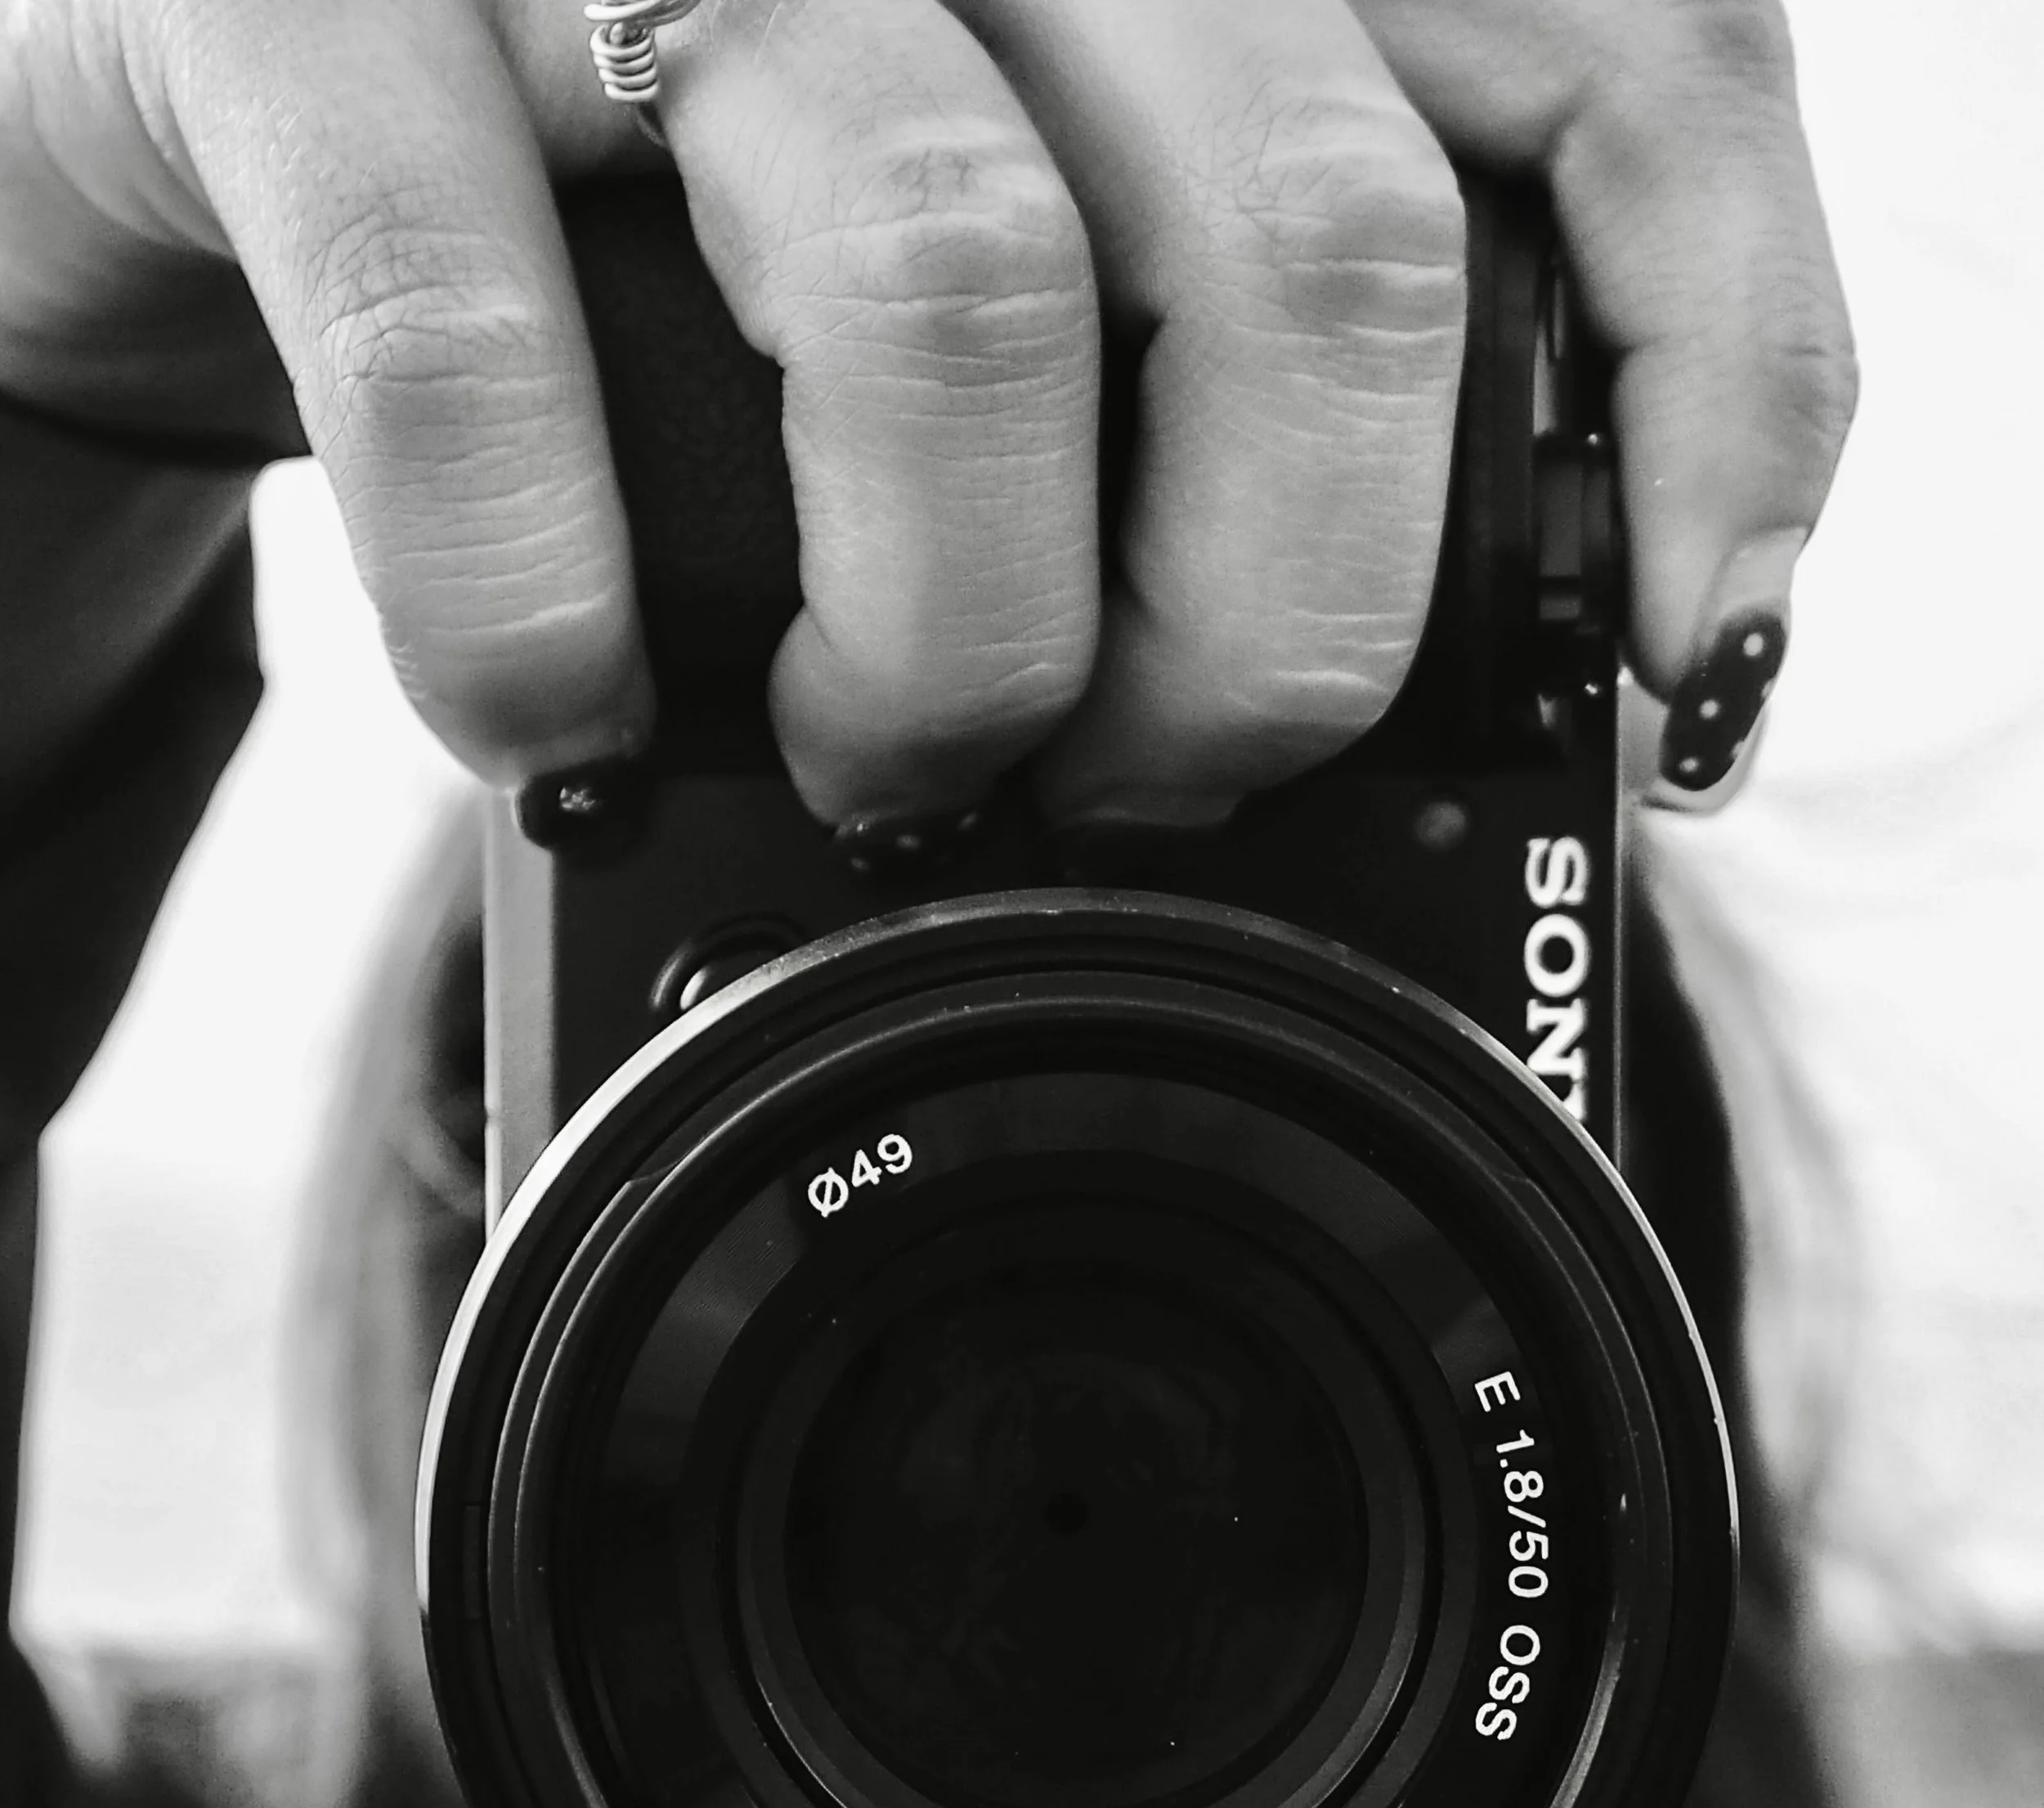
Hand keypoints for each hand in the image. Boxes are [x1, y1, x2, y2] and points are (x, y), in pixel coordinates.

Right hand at [0, 0, 1852, 816]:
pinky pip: (485, 355)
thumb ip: (1229, 351)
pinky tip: (553, 700)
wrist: (200, 69)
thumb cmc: (653, 203)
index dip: (1712, 381)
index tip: (1681, 661)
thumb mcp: (1004, 223)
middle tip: (1148, 769)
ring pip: (956, 292)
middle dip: (1271, 633)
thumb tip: (1473, 662)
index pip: (1618, 57)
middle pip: (1323, 245)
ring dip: (945, 646)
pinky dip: (545, 627)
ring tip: (872, 747)